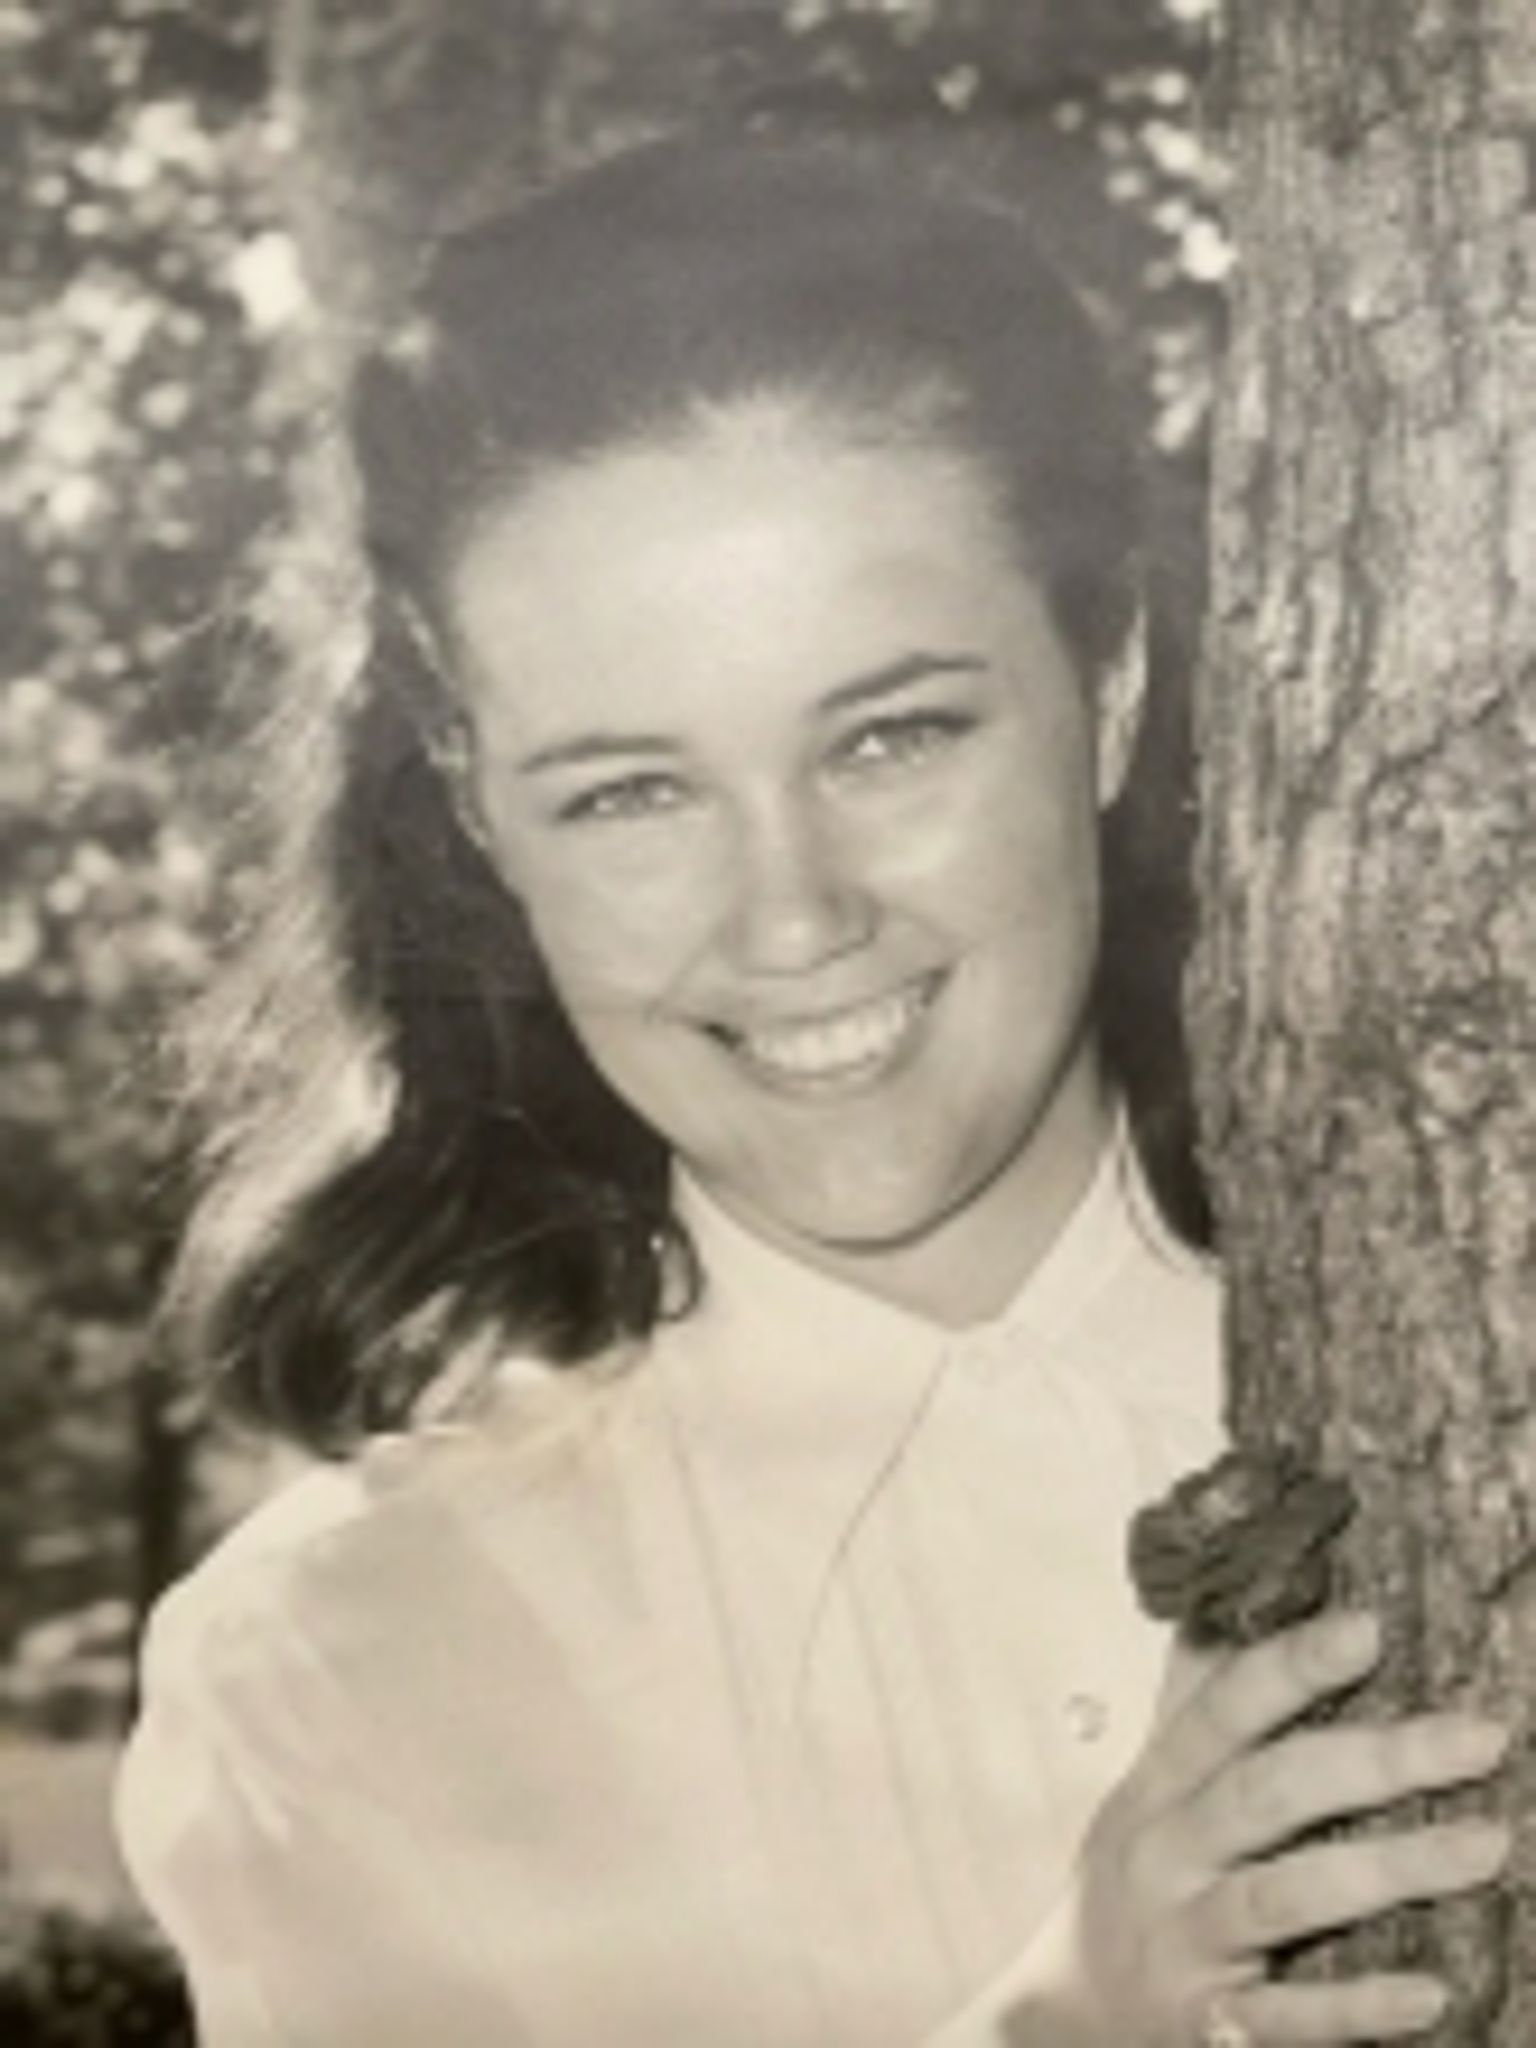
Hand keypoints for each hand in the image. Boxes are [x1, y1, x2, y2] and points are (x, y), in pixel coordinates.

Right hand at [1015, 1609, 1511, 2045]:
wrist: (1069, 2006)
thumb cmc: (1137, 1872)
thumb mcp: (1150, 1785)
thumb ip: (1195, 1703)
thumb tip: (1231, 1598)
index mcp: (1157, 1784)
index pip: (1221, 1709)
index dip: (1292, 1666)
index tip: (1370, 1628)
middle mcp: (1166, 1853)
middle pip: (1268, 1793)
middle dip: (1375, 1760)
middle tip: (1480, 1736)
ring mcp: (1185, 1940)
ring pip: (1286, 1897)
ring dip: (1389, 1869)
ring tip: (1488, 1844)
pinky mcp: (1208, 2025)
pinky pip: (1286, 2015)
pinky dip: (1355, 2007)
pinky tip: (1430, 1994)